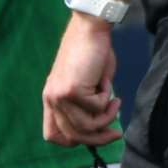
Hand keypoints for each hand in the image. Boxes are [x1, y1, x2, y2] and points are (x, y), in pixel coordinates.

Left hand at [42, 13, 122, 146]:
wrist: (91, 28)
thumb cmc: (93, 53)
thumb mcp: (87, 87)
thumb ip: (87, 108)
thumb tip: (100, 129)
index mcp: (51, 98)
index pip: (52, 135)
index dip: (74, 140)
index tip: (94, 135)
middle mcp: (51, 99)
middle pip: (73, 136)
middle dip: (98, 138)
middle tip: (116, 133)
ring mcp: (59, 95)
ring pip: (86, 126)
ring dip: (107, 118)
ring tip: (115, 102)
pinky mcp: (72, 90)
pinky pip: (96, 109)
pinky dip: (107, 99)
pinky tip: (108, 84)